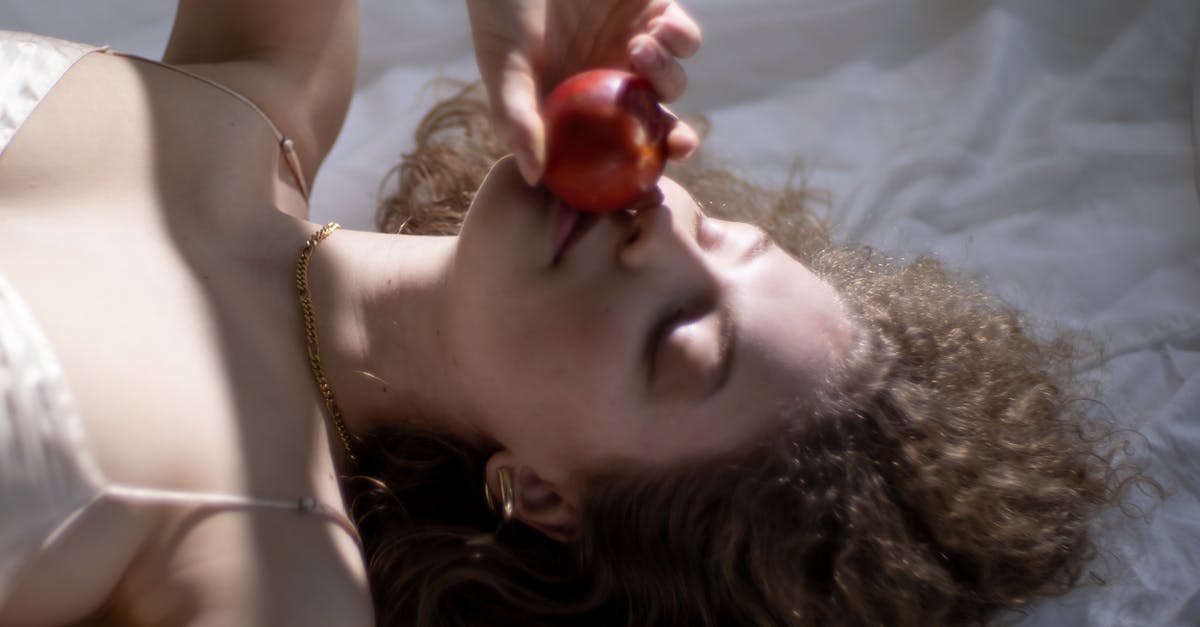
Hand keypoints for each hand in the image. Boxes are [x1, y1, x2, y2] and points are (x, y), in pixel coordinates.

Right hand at [466, 0, 702, 184]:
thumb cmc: (501, 7)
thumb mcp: (502, 63)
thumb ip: (516, 118)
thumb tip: (533, 178)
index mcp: (575, 110)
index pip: (611, 154)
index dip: (634, 176)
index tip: (648, 187)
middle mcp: (608, 86)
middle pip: (654, 128)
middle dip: (676, 142)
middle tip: (679, 144)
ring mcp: (633, 48)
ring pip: (672, 84)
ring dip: (666, 76)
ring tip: (637, 49)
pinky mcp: (653, 11)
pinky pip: (683, 39)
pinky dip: (680, 40)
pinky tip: (657, 30)